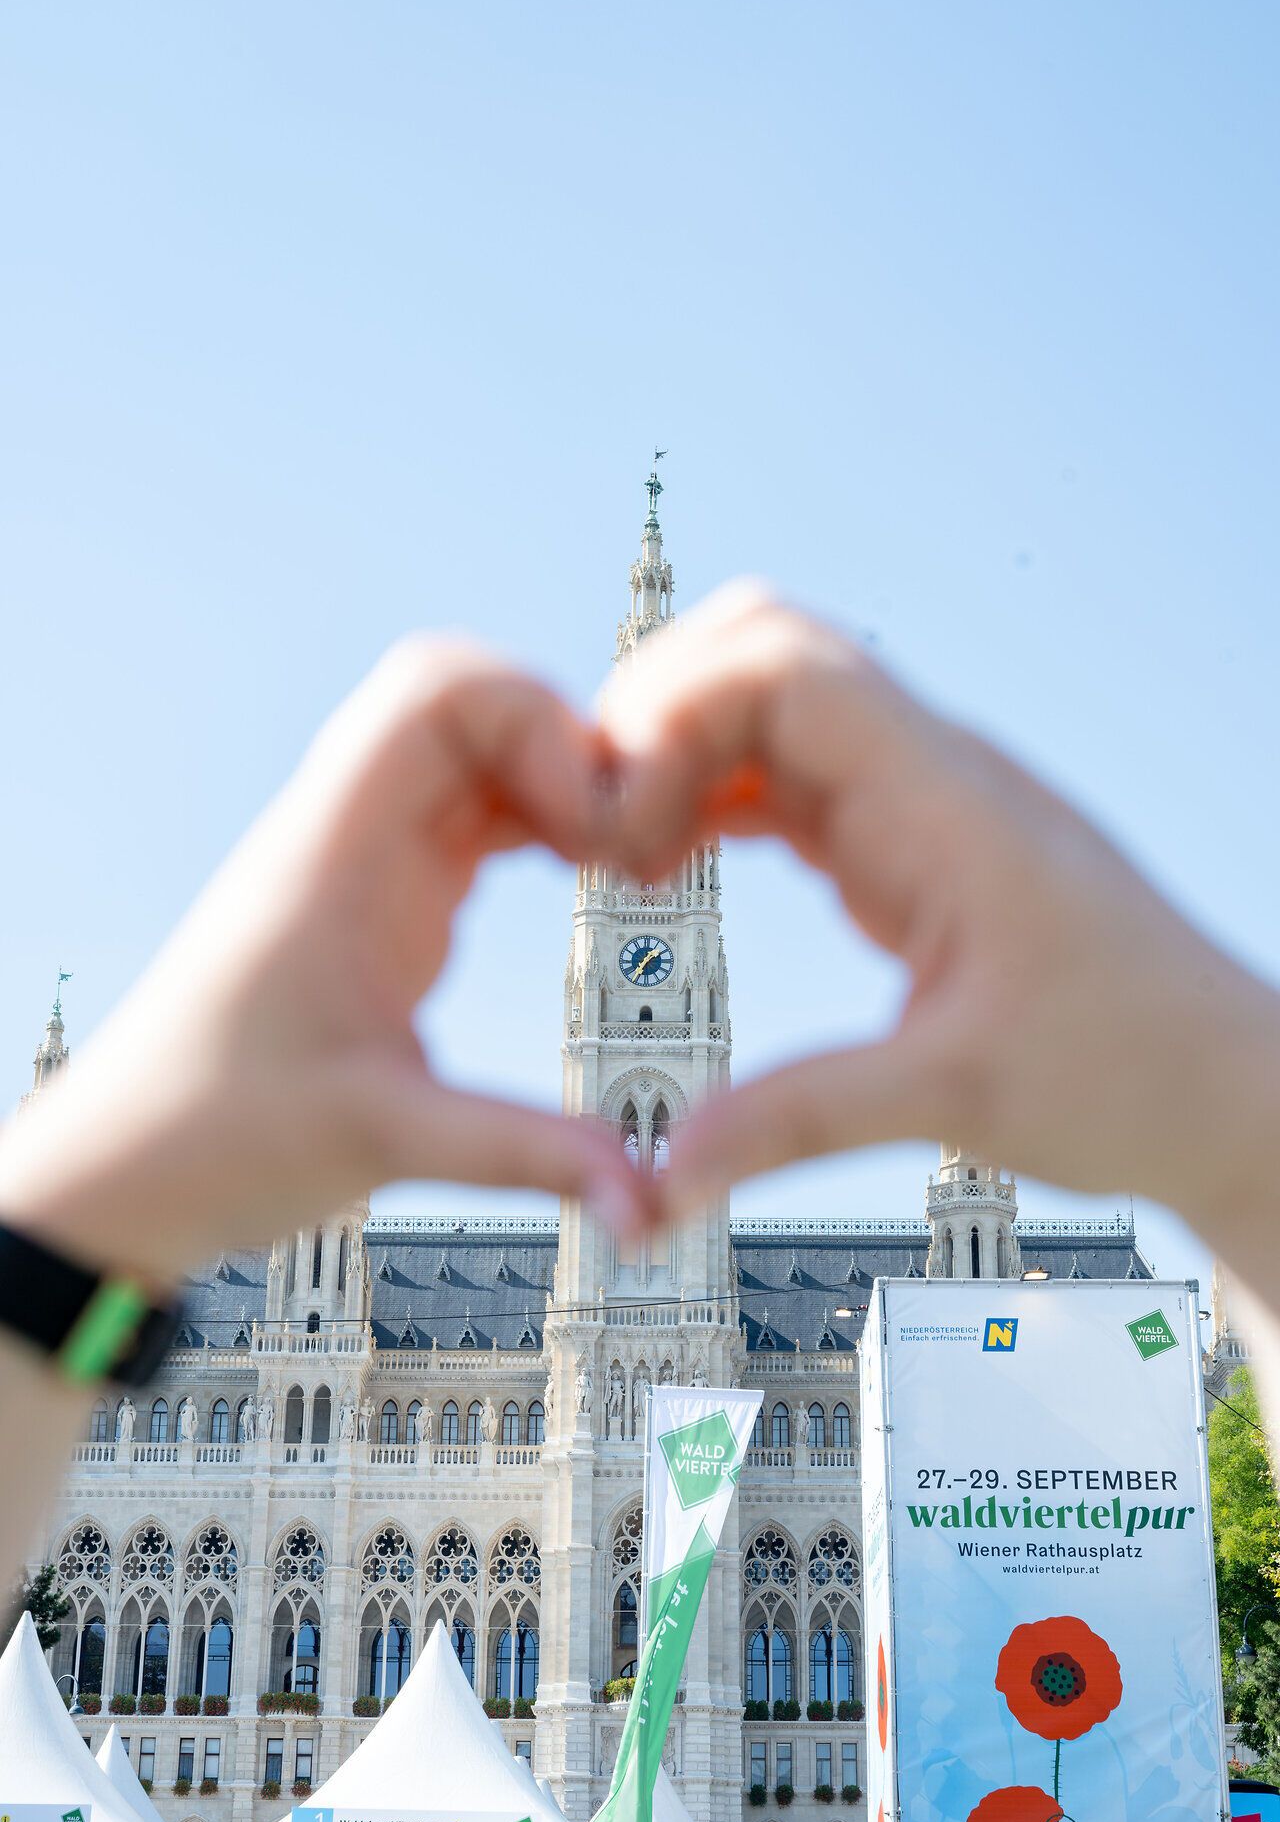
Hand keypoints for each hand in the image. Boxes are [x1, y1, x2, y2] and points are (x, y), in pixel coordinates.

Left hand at [0, 640, 638, 1287]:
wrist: (130, 1169)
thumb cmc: (217, 1138)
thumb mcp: (382, 1140)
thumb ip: (521, 1154)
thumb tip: (648, 1202)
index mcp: (334, 852)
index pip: (439, 692)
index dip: (541, 728)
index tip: (595, 831)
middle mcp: (348, 830)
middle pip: (471, 697)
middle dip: (567, 742)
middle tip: (627, 838)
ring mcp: (367, 853)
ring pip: (480, 747)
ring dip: (560, 782)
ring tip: (622, 862)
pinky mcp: (388, 889)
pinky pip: (477, 807)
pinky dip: (542, 821)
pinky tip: (584, 877)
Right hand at [603, 584, 1279, 1231]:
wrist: (1228, 1088)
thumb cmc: (1134, 1074)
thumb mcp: (959, 1096)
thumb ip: (800, 1120)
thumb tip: (664, 1174)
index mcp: (948, 804)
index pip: (785, 667)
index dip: (672, 718)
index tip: (623, 835)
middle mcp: (930, 773)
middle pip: (762, 647)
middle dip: (656, 712)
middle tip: (599, 828)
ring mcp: (918, 799)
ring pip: (767, 703)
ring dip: (678, 754)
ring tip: (620, 856)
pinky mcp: (907, 841)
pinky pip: (787, 776)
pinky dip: (711, 799)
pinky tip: (671, 867)